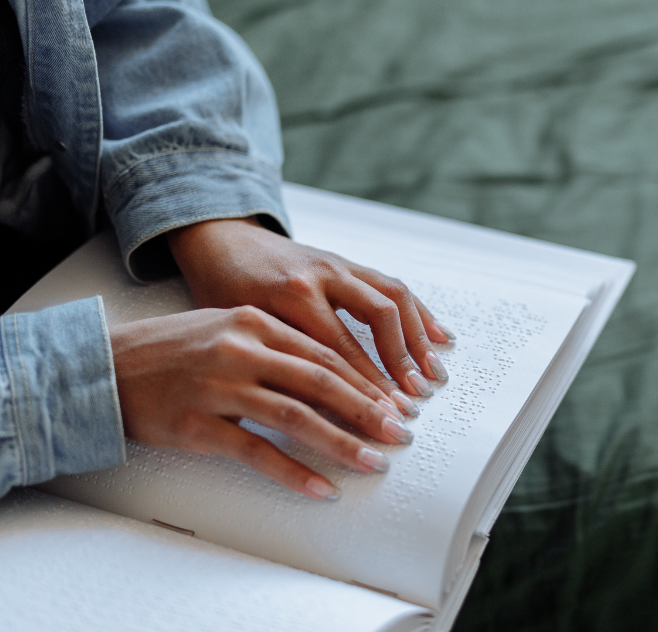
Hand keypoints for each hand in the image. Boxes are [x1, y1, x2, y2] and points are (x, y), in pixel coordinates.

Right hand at [110, 306, 415, 499]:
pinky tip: (320, 487)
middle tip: (398, 431)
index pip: (324, 352)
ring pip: (296, 416)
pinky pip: (255, 452)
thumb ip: (276, 343)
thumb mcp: (228, 327)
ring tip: (373, 461)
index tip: (392, 402)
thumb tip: (331, 372)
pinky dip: (293, 471)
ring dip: (341, 442)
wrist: (107, 364)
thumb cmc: (173, 348)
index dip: (364, 380)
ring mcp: (219, 386)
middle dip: (367, 409)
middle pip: (320, 381)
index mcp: (254, 321)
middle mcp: (241, 349)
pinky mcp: (197, 424)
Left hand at [167, 218, 453, 408]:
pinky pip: (391, 285)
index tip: (382, 416)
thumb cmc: (220, 290)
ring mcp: (339, 265)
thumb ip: (277, 362)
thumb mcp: (238, 328)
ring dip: (418, 338)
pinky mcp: (348, 263)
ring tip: (434, 374)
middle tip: (416, 399)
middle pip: (378, 317)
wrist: (221, 241)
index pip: (340, 348)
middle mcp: (322, 274)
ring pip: (393, 297)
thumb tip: (316, 416)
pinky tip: (438, 336)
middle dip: (401, 362)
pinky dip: (418, 313)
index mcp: (291, 293)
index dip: (366, 386)